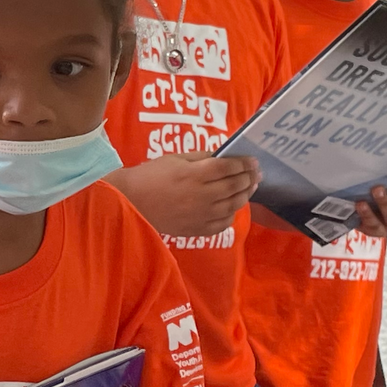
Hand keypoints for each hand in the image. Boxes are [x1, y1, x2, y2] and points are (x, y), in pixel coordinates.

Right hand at [111, 153, 259, 237]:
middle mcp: (203, 195)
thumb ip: (202, 158)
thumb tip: (224, 157)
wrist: (130, 203)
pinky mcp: (198, 229)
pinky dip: (232, 214)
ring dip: (245, 195)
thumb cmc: (151, 176)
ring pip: (234, 205)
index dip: (244, 163)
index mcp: (196, 174)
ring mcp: (202, 214)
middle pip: (235, 186)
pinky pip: (223, 223)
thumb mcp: (176, 158)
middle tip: (256, 173)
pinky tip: (233, 207)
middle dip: (249, 178)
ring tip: (250, 188)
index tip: (253, 161)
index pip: (229, 167)